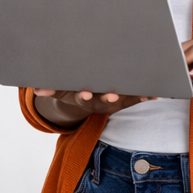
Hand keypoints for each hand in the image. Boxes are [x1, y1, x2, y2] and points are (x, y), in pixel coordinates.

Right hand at [32, 88, 153, 127]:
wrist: (86, 99)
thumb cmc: (73, 89)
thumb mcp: (61, 90)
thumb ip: (50, 89)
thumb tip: (35, 90)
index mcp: (83, 98)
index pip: (82, 98)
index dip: (83, 97)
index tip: (84, 94)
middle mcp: (99, 102)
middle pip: (104, 101)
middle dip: (109, 98)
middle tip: (112, 95)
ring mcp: (113, 102)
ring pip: (123, 100)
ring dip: (133, 97)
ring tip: (143, 93)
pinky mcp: (124, 100)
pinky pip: (135, 99)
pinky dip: (145, 96)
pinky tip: (156, 93)